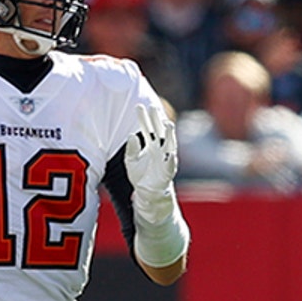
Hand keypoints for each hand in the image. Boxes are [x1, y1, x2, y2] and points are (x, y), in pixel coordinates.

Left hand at [124, 102, 177, 222]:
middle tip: (152, 107)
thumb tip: (131, 135)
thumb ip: (131, 149)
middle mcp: (160, 149)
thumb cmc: (140, 175)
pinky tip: (170, 153)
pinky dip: (171, 159)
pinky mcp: (168, 171)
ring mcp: (165, 159)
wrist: (147, 193)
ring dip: (169, 134)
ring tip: (167, 124)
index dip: (143, 118)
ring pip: (169, 144)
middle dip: (156, 120)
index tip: (139, 107)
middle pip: (159, 131)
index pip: (147, 128)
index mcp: (151, 145)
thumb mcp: (130, 161)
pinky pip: (171, 164)